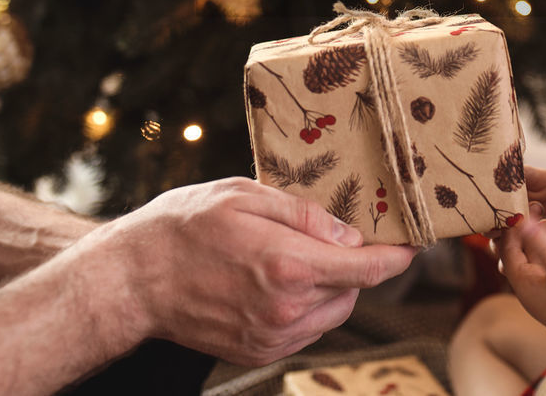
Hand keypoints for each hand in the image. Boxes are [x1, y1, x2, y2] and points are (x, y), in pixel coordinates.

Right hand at [89, 177, 415, 366]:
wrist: (132, 280)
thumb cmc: (184, 226)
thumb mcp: (245, 195)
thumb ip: (305, 214)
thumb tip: (349, 232)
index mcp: (289, 265)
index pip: (367, 267)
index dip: (396, 255)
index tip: (413, 244)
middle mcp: (287, 308)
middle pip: (354, 290)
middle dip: (355, 264)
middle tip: (335, 236)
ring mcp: (273, 336)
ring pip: (332, 312)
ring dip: (331, 287)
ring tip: (295, 255)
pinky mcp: (258, 351)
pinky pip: (306, 330)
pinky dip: (307, 307)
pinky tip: (278, 280)